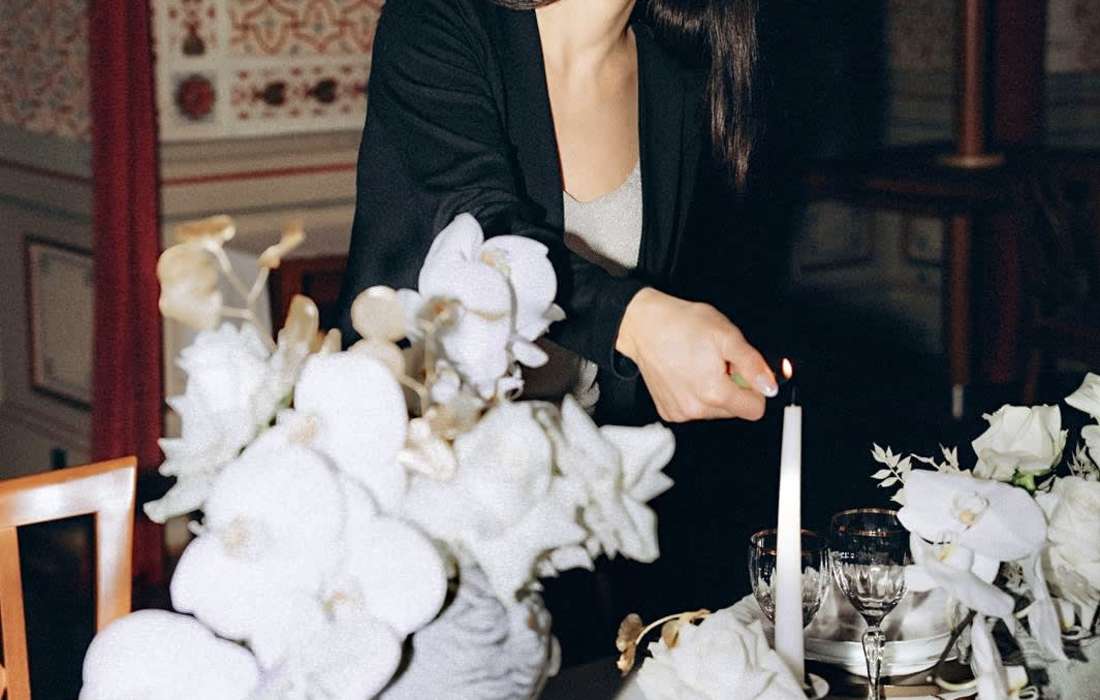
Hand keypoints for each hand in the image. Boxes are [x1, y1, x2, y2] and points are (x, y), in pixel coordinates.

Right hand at [615, 288, 776, 421]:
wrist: (643, 325)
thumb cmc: (681, 325)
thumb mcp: (727, 335)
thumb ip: (753, 365)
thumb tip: (770, 387)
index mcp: (714, 392)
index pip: (755, 410)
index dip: (755, 388)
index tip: (742, 371)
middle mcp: (695, 409)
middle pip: (734, 410)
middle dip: (733, 388)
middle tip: (717, 362)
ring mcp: (680, 412)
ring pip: (715, 410)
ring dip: (714, 391)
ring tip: (699, 365)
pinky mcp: (668, 411)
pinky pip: (694, 409)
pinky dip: (695, 394)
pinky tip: (686, 373)